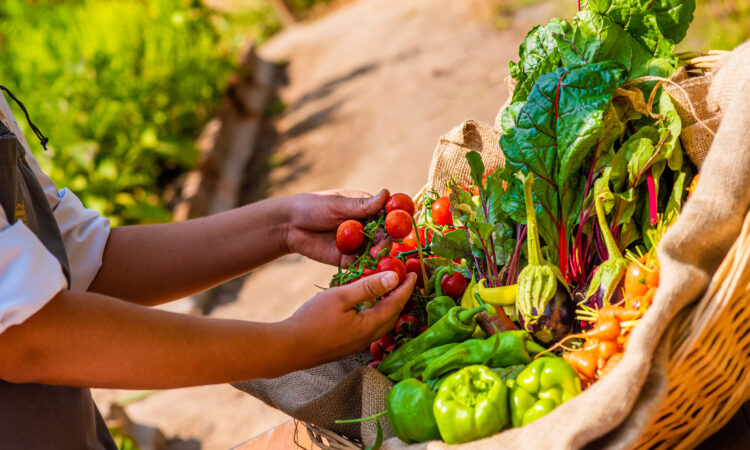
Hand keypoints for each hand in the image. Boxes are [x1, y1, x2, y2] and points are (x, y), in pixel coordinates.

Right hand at [281, 271, 416, 368]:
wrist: (289, 348)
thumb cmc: (312, 319)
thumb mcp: (341, 296)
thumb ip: (368, 287)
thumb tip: (394, 278)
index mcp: (370, 325)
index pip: (396, 303)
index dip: (406, 287)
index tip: (414, 273)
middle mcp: (368, 338)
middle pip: (393, 316)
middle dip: (401, 297)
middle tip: (405, 280)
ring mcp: (357, 345)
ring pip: (382, 324)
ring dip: (390, 307)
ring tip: (389, 290)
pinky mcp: (347, 346)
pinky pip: (371, 329)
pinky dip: (377, 314)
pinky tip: (369, 306)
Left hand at [282, 189, 390, 264]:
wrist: (289, 226)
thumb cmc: (312, 207)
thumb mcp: (336, 205)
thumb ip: (361, 205)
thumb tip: (387, 194)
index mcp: (367, 209)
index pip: (388, 215)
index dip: (396, 220)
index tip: (400, 224)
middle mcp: (366, 227)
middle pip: (385, 236)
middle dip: (386, 241)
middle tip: (381, 246)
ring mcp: (359, 244)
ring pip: (376, 252)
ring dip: (378, 255)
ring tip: (374, 256)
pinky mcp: (349, 260)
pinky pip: (363, 265)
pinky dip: (367, 267)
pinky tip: (369, 269)